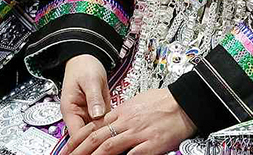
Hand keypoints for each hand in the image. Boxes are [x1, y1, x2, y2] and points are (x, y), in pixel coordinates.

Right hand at [59, 54, 112, 147]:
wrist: (86, 59)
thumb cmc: (83, 66)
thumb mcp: (89, 80)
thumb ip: (93, 97)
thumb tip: (97, 114)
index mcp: (70, 109)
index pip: (77, 134)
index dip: (88, 142)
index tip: (101, 147)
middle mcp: (78, 116)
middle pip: (86, 138)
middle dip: (97, 145)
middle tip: (110, 149)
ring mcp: (88, 116)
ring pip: (96, 135)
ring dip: (106, 139)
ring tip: (117, 145)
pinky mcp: (98, 114)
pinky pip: (104, 126)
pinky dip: (111, 131)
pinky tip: (120, 136)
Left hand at [61, 86, 193, 154]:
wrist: (183, 103)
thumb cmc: (162, 102)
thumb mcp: (136, 104)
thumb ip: (121, 115)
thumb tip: (108, 122)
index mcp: (121, 112)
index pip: (94, 126)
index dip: (79, 138)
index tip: (69, 147)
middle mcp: (126, 123)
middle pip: (97, 137)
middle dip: (80, 149)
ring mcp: (138, 134)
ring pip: (110, 146)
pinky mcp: (151, 144)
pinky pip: (133, 154)